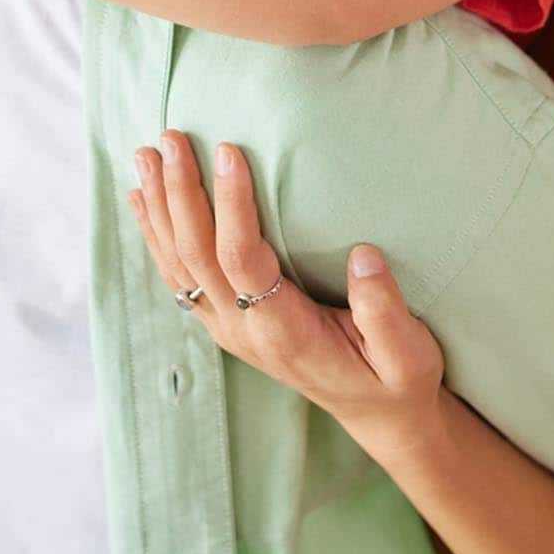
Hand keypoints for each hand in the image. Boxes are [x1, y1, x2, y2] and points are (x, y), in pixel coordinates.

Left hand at [131, 132, 446, 459]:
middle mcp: (243, 330)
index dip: (232, 206)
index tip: (230, 151)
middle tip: (170, 138)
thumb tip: (364, 255)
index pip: (243, 261)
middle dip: (181, 192)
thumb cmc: (395, 380)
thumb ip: (385, 311)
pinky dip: (157, 234)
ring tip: (146, 156)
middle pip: (197, 255)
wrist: (375, 415)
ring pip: (178, 263)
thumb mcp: (409, 356)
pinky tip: (144, 200)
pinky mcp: (224, 321)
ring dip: (160, 207)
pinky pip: (179, 274)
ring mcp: (227, 328)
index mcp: (285, 331)